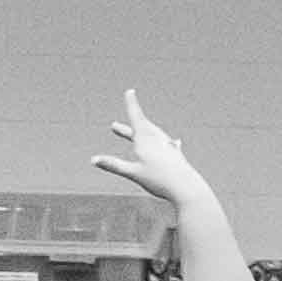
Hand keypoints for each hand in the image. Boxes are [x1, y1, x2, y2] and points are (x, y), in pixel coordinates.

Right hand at [94, 94, 207, 209]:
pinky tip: (174, 142)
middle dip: (127, 129)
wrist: (188, 189)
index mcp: (146, 139)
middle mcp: (159, 139)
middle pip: (141, 129)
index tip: (130, 91)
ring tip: (133, 134)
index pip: (137, 117)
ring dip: (141, 134)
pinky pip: (167, 145)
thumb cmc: (160, 180)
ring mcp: (169, 147)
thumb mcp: (133, 173)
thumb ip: (114, 165)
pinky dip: (162, 142)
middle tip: (114, 127)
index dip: (132, 104)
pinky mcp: (177, 156)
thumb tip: (93, 160)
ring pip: (153, 136)